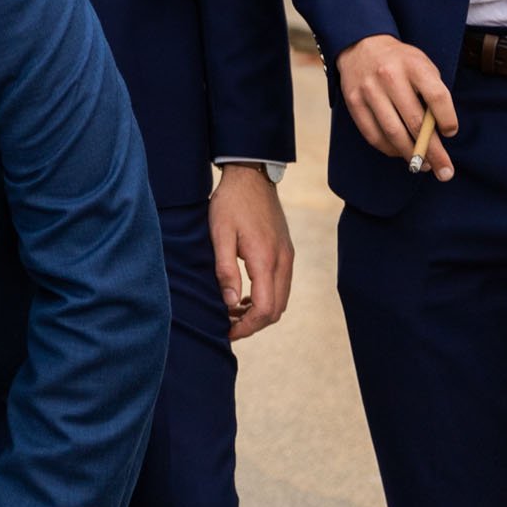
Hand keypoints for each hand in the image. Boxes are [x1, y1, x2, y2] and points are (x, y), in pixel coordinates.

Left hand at [209, 164, 293, 340]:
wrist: (251, 176)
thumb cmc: (230, 203)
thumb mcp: (219, 234)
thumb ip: (225, 269)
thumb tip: (230, 303)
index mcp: (265, 259)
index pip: (264, 309)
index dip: (246, 327)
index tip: (227, 331)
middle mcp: (282, 261)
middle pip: (276, 309)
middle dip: (253, 324)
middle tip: (228, 326)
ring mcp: (287, 257)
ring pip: (281, 299)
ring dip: (260, 312)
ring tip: (233, 313)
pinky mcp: (286, 252)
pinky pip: (281, 285)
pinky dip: (266, 298)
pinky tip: (245, 296)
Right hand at [337, 34, 457, 178]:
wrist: (361, 45)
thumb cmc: (400, 61)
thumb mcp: (422, 65)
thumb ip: (432, 92)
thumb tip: (439, 132)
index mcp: (413, 64)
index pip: (436, 96)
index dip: (447, 119)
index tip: (451, 132)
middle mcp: (390, 76)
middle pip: (415, 121)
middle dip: (433, 151)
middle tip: (446, 171)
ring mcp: (369, 90)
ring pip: (393, 132)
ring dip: (411, 154)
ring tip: (424, 166)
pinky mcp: (353, 101)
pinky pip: (372, 134)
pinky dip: (389, 149)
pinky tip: (400, 153)